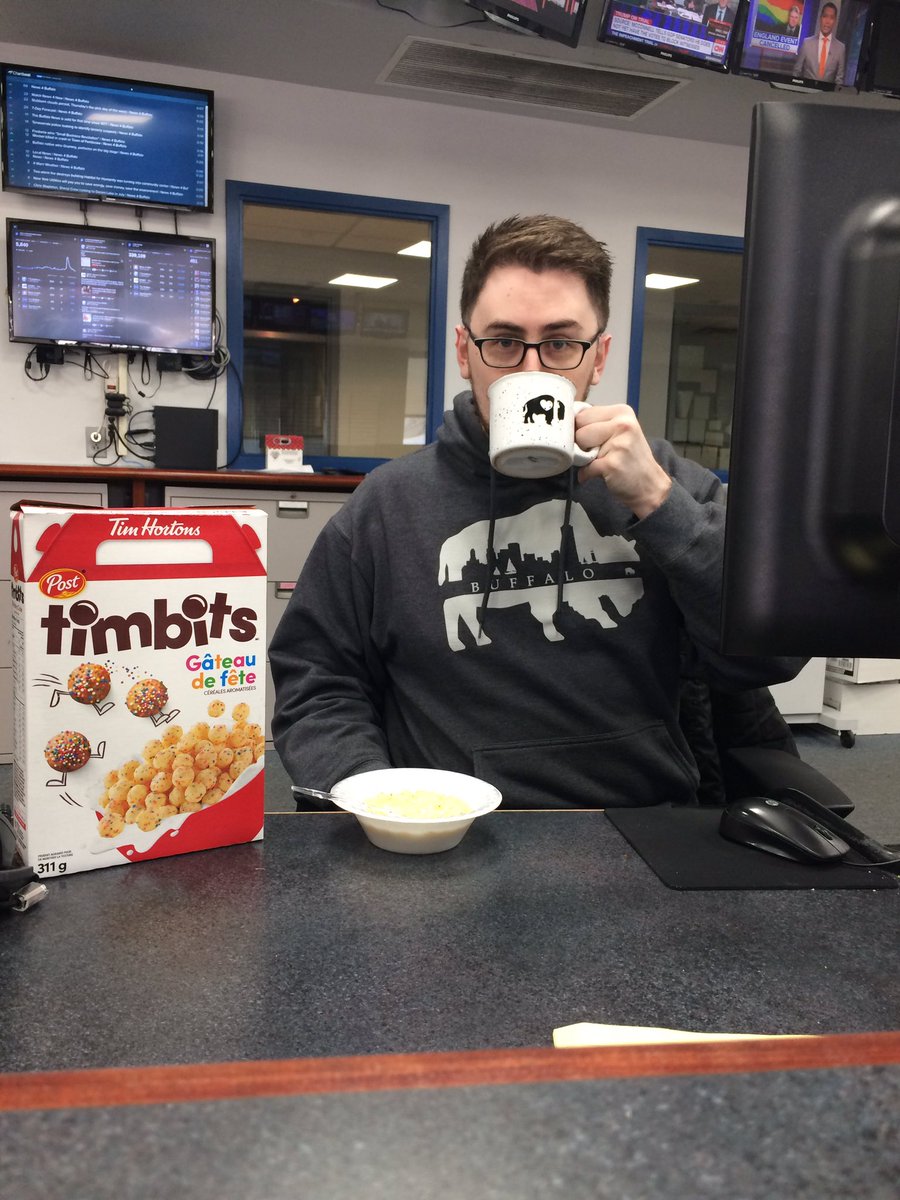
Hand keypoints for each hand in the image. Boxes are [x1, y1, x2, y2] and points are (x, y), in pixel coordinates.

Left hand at [575, 403, 671, 518]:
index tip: (592, 439)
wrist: (650, 485)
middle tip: (599, 452)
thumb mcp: (620, 431)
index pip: (583, 414)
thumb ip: (598, 423)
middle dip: (583, 443)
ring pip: (580, 447)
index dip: (581, 429)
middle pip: (579, 429)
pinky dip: (587, 474)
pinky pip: (585, 468)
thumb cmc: (630, 459)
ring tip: (602, 461)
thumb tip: (568, 422)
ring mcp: (619, 444)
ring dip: (585, 458)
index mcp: (622, 412)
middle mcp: (622, 424)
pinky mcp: (613, 464)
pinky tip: (603, 473)